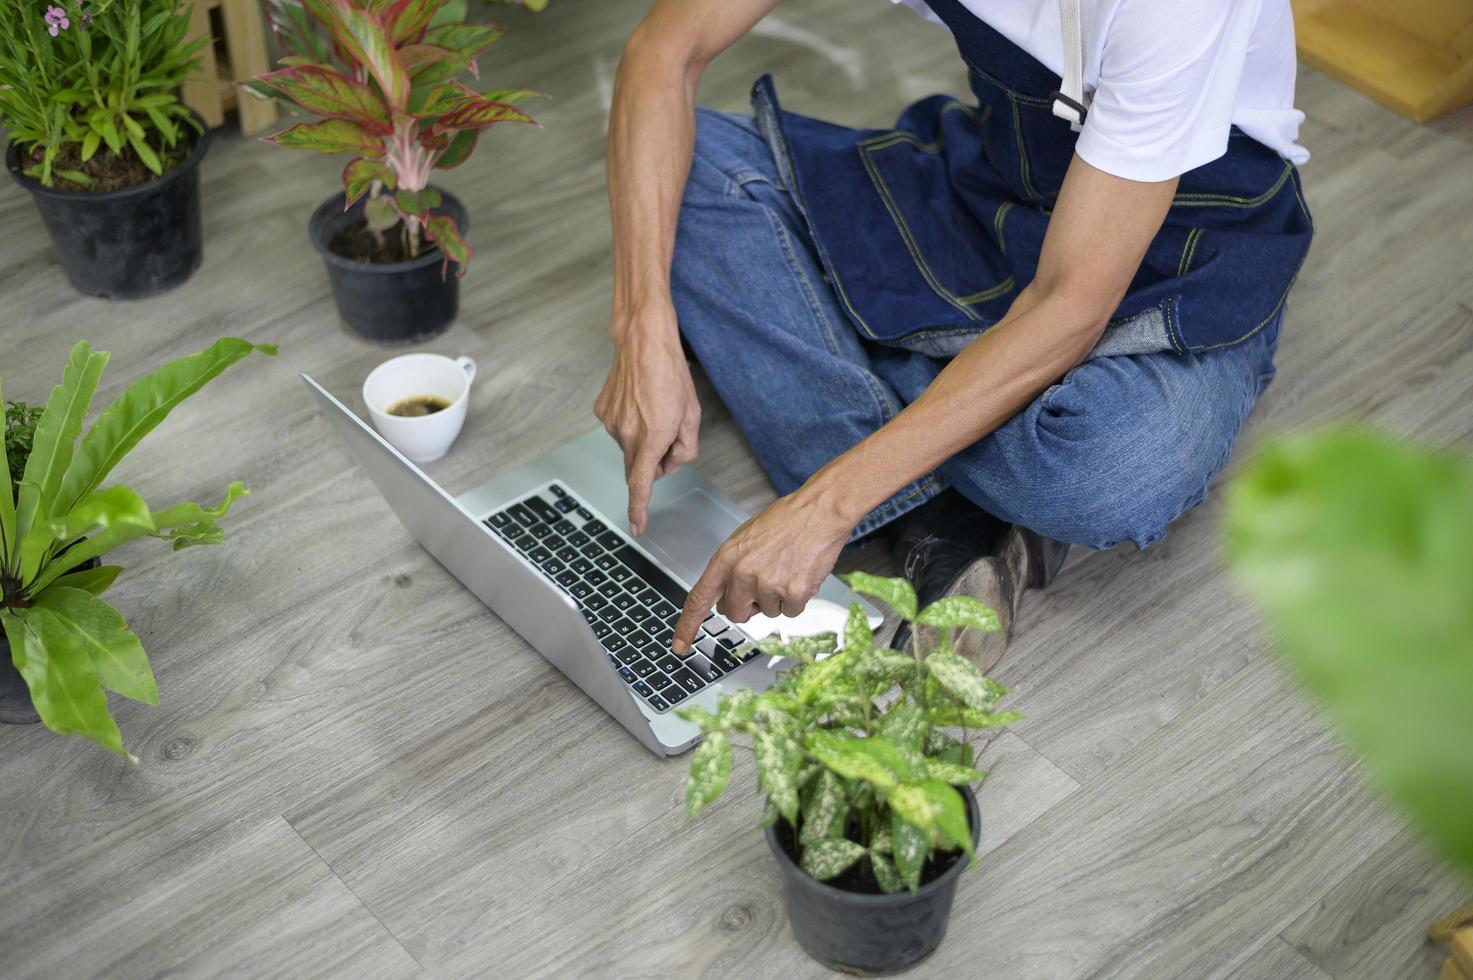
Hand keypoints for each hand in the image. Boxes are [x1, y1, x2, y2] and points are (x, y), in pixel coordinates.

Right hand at [594, 302, 700, 534]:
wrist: (642, 341)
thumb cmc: (670, 374)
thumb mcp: (692, 416)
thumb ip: (684, 450)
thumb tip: (668, 465)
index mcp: (651, 438)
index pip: (641, 485)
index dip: (639, 510)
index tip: (637, 527)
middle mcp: (626, 434)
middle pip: (639, 465)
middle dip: (654, 460)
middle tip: (669, 432)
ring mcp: (610, 423)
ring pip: (630, 447)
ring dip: (643, 438)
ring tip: (654, 407)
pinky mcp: (601, 411)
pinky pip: (620, 429)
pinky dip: (631, 424)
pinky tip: (639, 401)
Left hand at [672, 485, 855, 651]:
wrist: (821, 510)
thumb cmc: (787, 520)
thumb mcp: (746, 538)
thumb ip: (731, 568)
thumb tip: (726, 598)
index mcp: (727, 557)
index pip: (699, 598)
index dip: (688, 625)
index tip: (680, 644)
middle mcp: (743, 573)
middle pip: (736, 614)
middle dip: (749, 606)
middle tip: (766, 583)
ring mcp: (768, 584)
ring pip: (768, 613)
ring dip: (778, 599)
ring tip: (788, 569)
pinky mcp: (793, 592)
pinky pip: (791, 612)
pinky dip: (798, 599)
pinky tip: (801, 574)